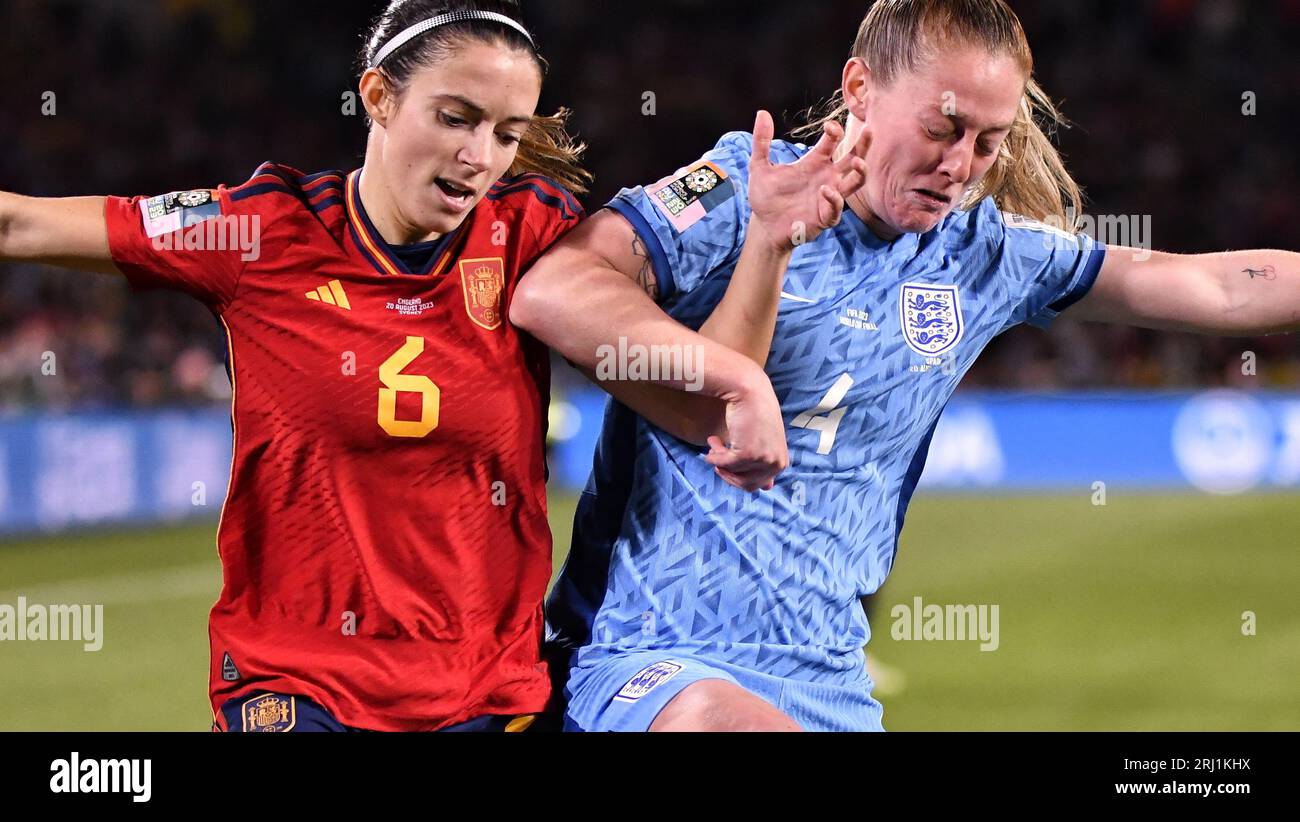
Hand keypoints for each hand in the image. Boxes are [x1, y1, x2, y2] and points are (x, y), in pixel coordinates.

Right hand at [705, 368, 789, 491]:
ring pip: (732, 473)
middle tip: (717, 456)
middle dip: (727, 472)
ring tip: (715, 442)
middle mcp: (776, 464)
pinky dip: (713, 455)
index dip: (739, 476)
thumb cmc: (756, 414)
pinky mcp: (749, 454)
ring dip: (719, 459)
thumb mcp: (767, 442)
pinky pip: (724, 463)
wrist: (751, 392)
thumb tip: (768, 488)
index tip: (727, 464)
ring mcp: (763, 460)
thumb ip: (767, 463)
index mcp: (781, 463)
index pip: (758, 485)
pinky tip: (712, 440)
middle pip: (745, 485)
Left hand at [747, 109, 870, 253]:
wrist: (764, 226)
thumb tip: (761, 112)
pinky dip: (833, 199)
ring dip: (860, 172)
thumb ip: (761, 142)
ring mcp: (828, 198)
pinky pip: (836, 208)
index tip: (830, 126)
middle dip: (863, 145)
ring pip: (855, 183)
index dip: (835, 132)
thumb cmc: (766, 197)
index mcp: (815, 163)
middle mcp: (827, 177)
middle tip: (868, 130)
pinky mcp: (824, 217)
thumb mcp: (760, 167)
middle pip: (854, 158)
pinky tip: (825, 190)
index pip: (832, 142)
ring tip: (857, 162)